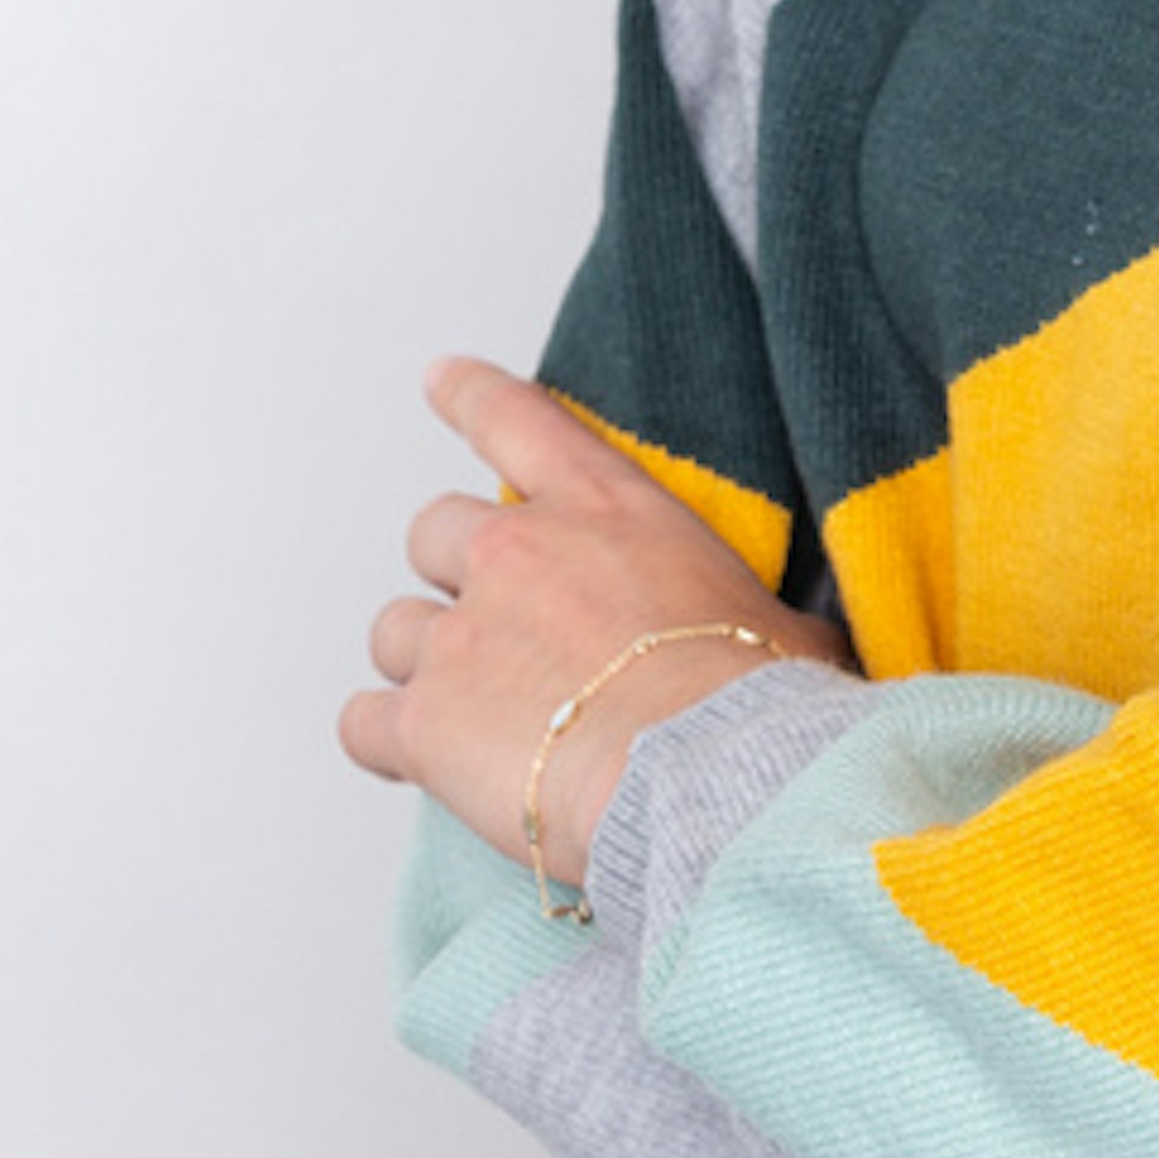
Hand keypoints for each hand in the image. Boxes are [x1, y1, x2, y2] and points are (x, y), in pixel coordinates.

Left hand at [340, 353, 850, 883]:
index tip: (439, 378)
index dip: (471, 395)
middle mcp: (516, 554)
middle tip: (501, 633)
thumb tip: (796, 651)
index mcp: (606, 510)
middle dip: (458, 579)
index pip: (518, 419)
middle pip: (436, 533)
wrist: (708, 778)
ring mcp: (460, 635)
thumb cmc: (754, 707)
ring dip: (424, 665)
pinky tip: (425, 764)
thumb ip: (750, 622)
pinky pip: (362, 722)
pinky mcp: (422, 721)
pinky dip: (385, 742)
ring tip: (478, 716)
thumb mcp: (780, 629)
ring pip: (395, 629)